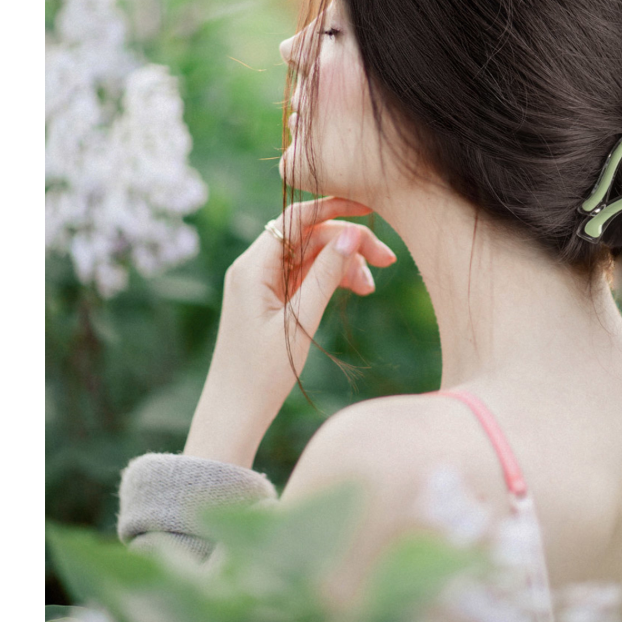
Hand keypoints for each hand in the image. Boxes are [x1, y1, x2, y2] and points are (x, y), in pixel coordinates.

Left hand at [184, 198, 396, 466]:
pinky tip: (356, 289)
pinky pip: (306, 274)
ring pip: (311, 254)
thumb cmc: (262, 374)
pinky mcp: (271, 298)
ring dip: (344, 262)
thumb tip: (350, 234)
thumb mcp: (300, 323)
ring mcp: (262, 282)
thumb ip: (325, 275)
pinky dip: (332, 277)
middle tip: (387, 260)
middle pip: (308, 235)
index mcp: (252, 267)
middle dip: (348, 241)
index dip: (334, 207)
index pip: (296, 218)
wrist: (233, 413)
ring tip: (370, 287)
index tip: (370, 209)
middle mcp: (254, 267)